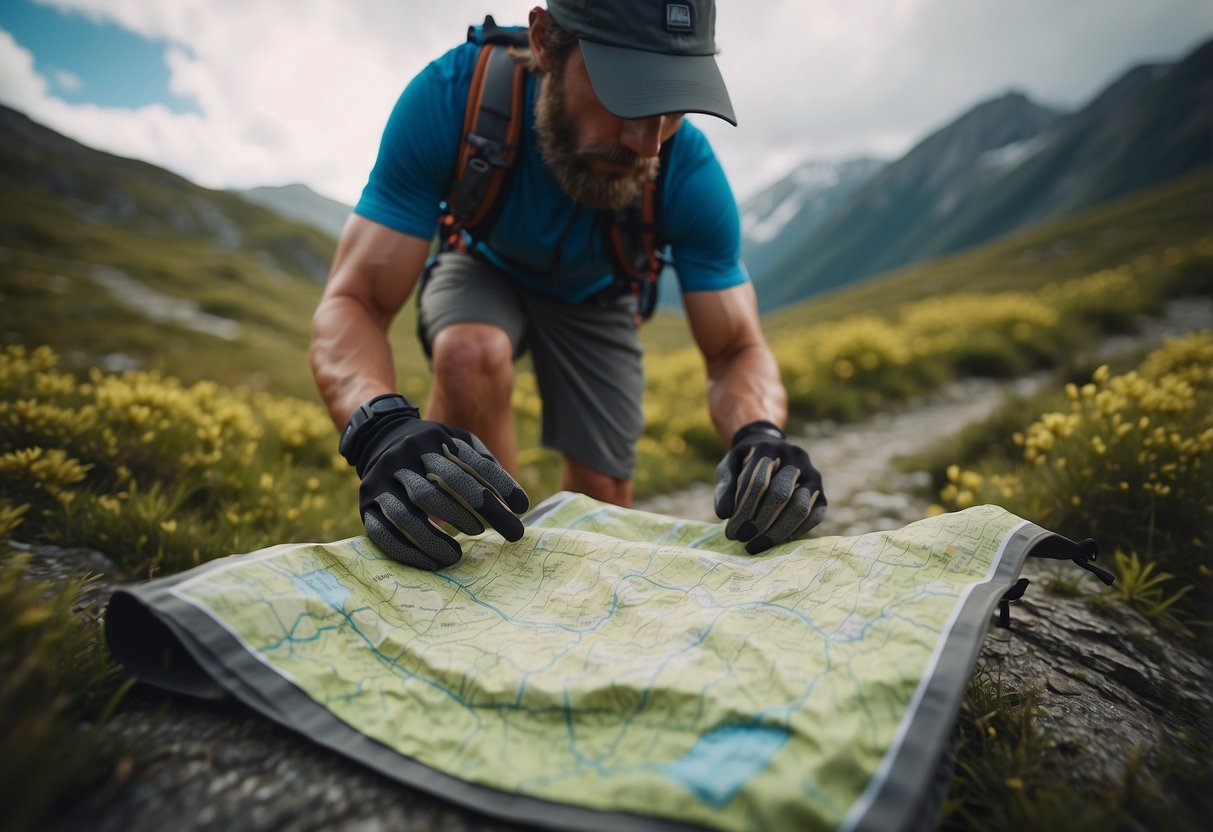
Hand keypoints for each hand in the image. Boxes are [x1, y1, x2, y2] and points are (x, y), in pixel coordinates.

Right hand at [340, 394, 528, 569]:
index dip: (498, 485)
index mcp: (431, 440)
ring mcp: (380, 481)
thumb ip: (484, 464)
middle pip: (439, 491)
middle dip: (475, 515)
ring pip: (407, 514)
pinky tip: (432, 563)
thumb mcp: (458, 441)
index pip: (469, 465)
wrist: (378, 437)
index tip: (522, 508)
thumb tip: (516, 504)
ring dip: (434, 539)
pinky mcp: (365, 505)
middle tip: (507, 535)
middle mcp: (403, 458)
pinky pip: (383, 533)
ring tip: (458, 556)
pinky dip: (408, 552)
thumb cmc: (433, 448)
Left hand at [714, 420, 826, 553]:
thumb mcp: (729, 468)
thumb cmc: (745, 464)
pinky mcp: (821, 494)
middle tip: (743, 539)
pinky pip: (814, 517)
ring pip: (800, 507)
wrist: (771, 451)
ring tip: (756, 545)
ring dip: (777, 531)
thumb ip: (724, 488)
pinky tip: (775, 542)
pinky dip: (795, 532)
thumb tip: (723, 514)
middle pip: (780, 494)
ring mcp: (812, 475)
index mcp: (769, 448)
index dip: (743, 510)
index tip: (731, 533)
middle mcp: (795, 458)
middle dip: (760, 521)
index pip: (757, 483)